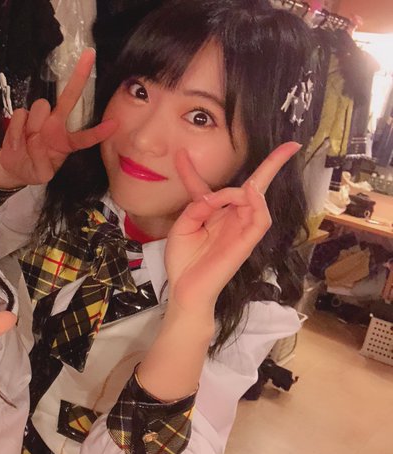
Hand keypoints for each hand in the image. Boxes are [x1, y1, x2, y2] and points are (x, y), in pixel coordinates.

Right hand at [0, 48, 117, 188]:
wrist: (13, 168)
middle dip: (79, 77)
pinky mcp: (23, 116)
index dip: (99, 132)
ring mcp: (40, 119)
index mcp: (66, 142)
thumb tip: (36, 141)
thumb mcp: (42, 174)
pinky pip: (21, 114)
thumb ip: (41, 163)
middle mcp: (56, 125)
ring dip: (31, 126)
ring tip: (25, 144)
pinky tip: (16, 141)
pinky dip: (16, 131)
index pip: (85, 137)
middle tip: (89, 56)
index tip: (114, 124)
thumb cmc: (33, 169)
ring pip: (40, 107)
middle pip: (69, 98)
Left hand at [165, 142, 301, 313]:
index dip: (192, 170)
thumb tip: (215, 195)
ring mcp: (241, 230)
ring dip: (245, 190)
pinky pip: (260, 220)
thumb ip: (197, 206)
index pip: (208, 188)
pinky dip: (257, 204)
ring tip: (233, 192)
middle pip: (252, 188)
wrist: (185, 289)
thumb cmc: (183, 261)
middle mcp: (230, 218)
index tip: (181, 152)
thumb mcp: (182, 227)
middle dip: (272, 165)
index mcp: (212, 214)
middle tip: (291, 145)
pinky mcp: (247, 243)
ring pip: (256, 200)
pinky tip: (249, 194)